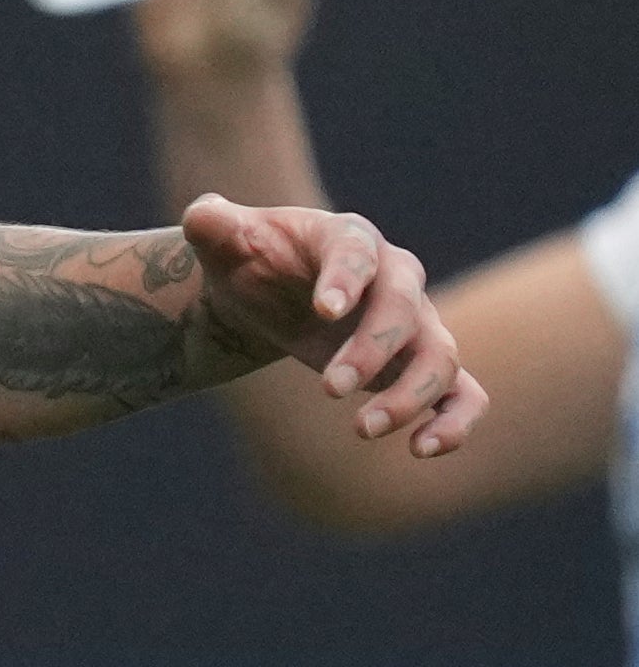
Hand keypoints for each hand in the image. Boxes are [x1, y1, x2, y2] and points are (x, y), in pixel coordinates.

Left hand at [182, 191, 484, 455]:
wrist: (267, 289)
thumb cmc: (250, 258)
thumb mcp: (223, 239)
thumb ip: (212, 224)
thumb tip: (203, 217)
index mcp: (349, 238)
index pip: (357, 253)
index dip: (345, 279)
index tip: (323, 310)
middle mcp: (396, 277)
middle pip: (404, 310)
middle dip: (371, 351)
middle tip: (328, 389)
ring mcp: (416, 322)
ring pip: (441, 357)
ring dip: (409, 396)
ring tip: (361, 429)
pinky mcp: (419, 364)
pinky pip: (462, 392)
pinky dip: (455, 420)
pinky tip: (423, 449)